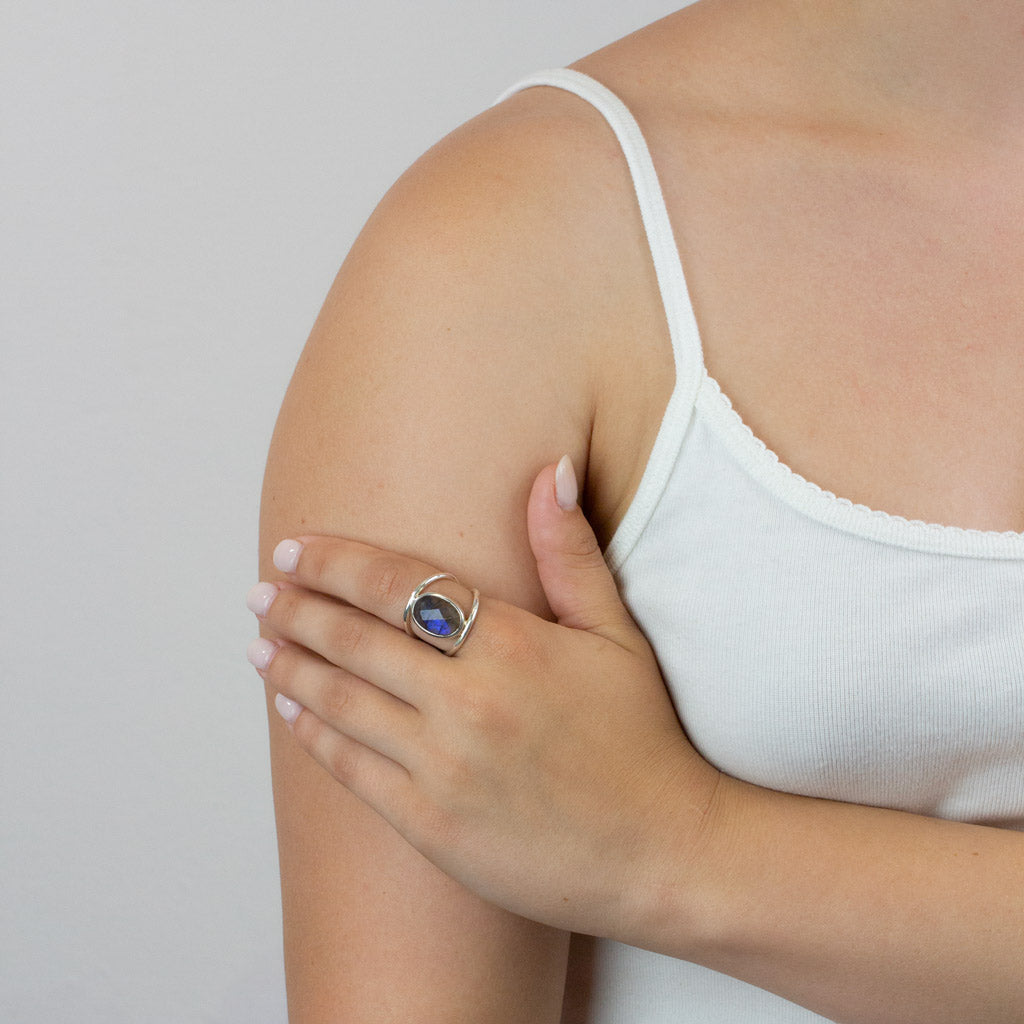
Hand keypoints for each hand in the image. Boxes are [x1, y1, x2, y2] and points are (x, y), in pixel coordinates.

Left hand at [246, 458, 720, 940]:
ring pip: (341, 702)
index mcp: (511, 645)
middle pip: (356, 640)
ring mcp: (443, 766)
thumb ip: (570, 553)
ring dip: (290, 668)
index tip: (297, 548)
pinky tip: (290, 711)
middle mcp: (467, 701)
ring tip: (259, 645)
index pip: (399, 586)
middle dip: (298, 610)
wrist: (660, 851)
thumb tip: (548, 470)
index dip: (338, 563)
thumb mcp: (615, 635)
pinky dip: (312, 734)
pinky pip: (351, 770)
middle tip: (260, 592)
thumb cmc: (639, 737)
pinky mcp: (430, 824)